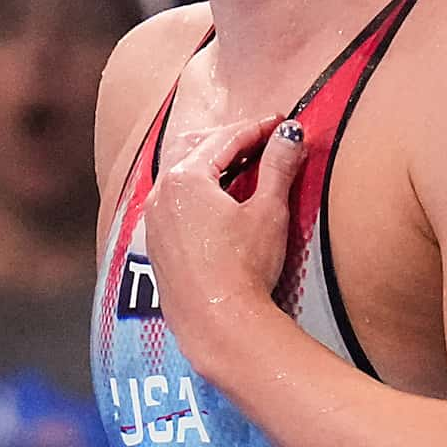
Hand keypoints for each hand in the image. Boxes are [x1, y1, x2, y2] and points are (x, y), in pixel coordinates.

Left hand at [141, 114, 307, 372]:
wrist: (219, 324)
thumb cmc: (244, 267)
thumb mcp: (268, 211)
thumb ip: (278, 167)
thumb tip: (291, 134)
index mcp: (185, 179)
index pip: (225, 140)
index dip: (257, 128)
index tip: (281, 122)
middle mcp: (160, 195)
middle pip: (196, 150)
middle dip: (231, 141)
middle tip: (263, 140)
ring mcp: (154, 222)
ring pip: (181, 177)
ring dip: (211, 165)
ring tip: (243, 166)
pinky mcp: (156, 247)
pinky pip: (174, 204)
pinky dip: (197, 192)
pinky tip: (218, 203)